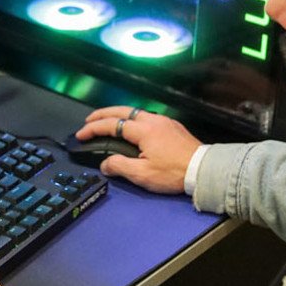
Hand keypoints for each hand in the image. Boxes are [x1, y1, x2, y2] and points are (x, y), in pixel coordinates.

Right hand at [76, 106, 202, 194]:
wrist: (204, 169)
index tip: (81, 134)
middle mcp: (153, 120)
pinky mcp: (172, 126)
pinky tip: (132, 127)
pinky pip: (147, 116)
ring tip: (107, 121)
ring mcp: (164, 121)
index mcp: (143, 130)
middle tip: (88, 120)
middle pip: (121, 110)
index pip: (112, 124)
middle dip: (102, 114)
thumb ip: (120, 166)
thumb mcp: (143, 174)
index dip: (93, 128)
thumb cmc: (174, 173)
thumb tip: (105, 164)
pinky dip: (132, 118)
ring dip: (118, 114)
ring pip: (135, 111)